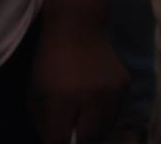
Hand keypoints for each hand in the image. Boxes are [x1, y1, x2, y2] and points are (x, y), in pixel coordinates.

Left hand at [27, 17, 125, 143]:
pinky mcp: (125, 85)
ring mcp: (111, 92)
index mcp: (62, 100)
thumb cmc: (49, 62)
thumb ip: (44, 123)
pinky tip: (96, 111)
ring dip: (94, 134)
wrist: (78, 28)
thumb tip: (56, 142)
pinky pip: (116, 114)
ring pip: (105, 129)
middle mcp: (91, 98)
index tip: (58, 143)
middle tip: (73, 140)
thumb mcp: (35, 94)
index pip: (61, 140)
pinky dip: (106, 118)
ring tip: (84, 127)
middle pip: (88, 140)